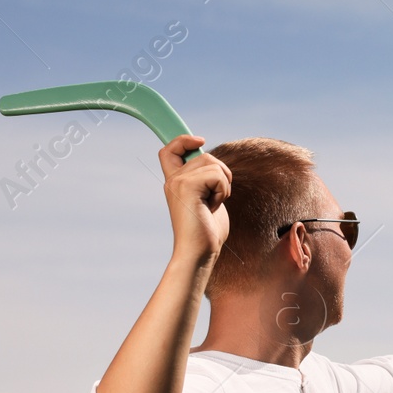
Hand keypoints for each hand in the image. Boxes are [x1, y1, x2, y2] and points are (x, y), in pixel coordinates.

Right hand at [159, 135, 229, 265]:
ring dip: (223, 184)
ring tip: (212, 204)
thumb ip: (208, 181)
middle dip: (221, 174)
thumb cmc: (207, 232)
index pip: (169, 150)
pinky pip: (217, 175)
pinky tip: (212, 207)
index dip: (183, 140)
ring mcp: (177, 182)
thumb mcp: (208, 199)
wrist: (199, 252)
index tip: (199, 140)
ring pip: (212, 163)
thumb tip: (217, 165)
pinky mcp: (186, 187)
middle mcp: (172, 180)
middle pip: (204, 155)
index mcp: (175, 182)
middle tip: (214, 198)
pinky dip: (222, 191)